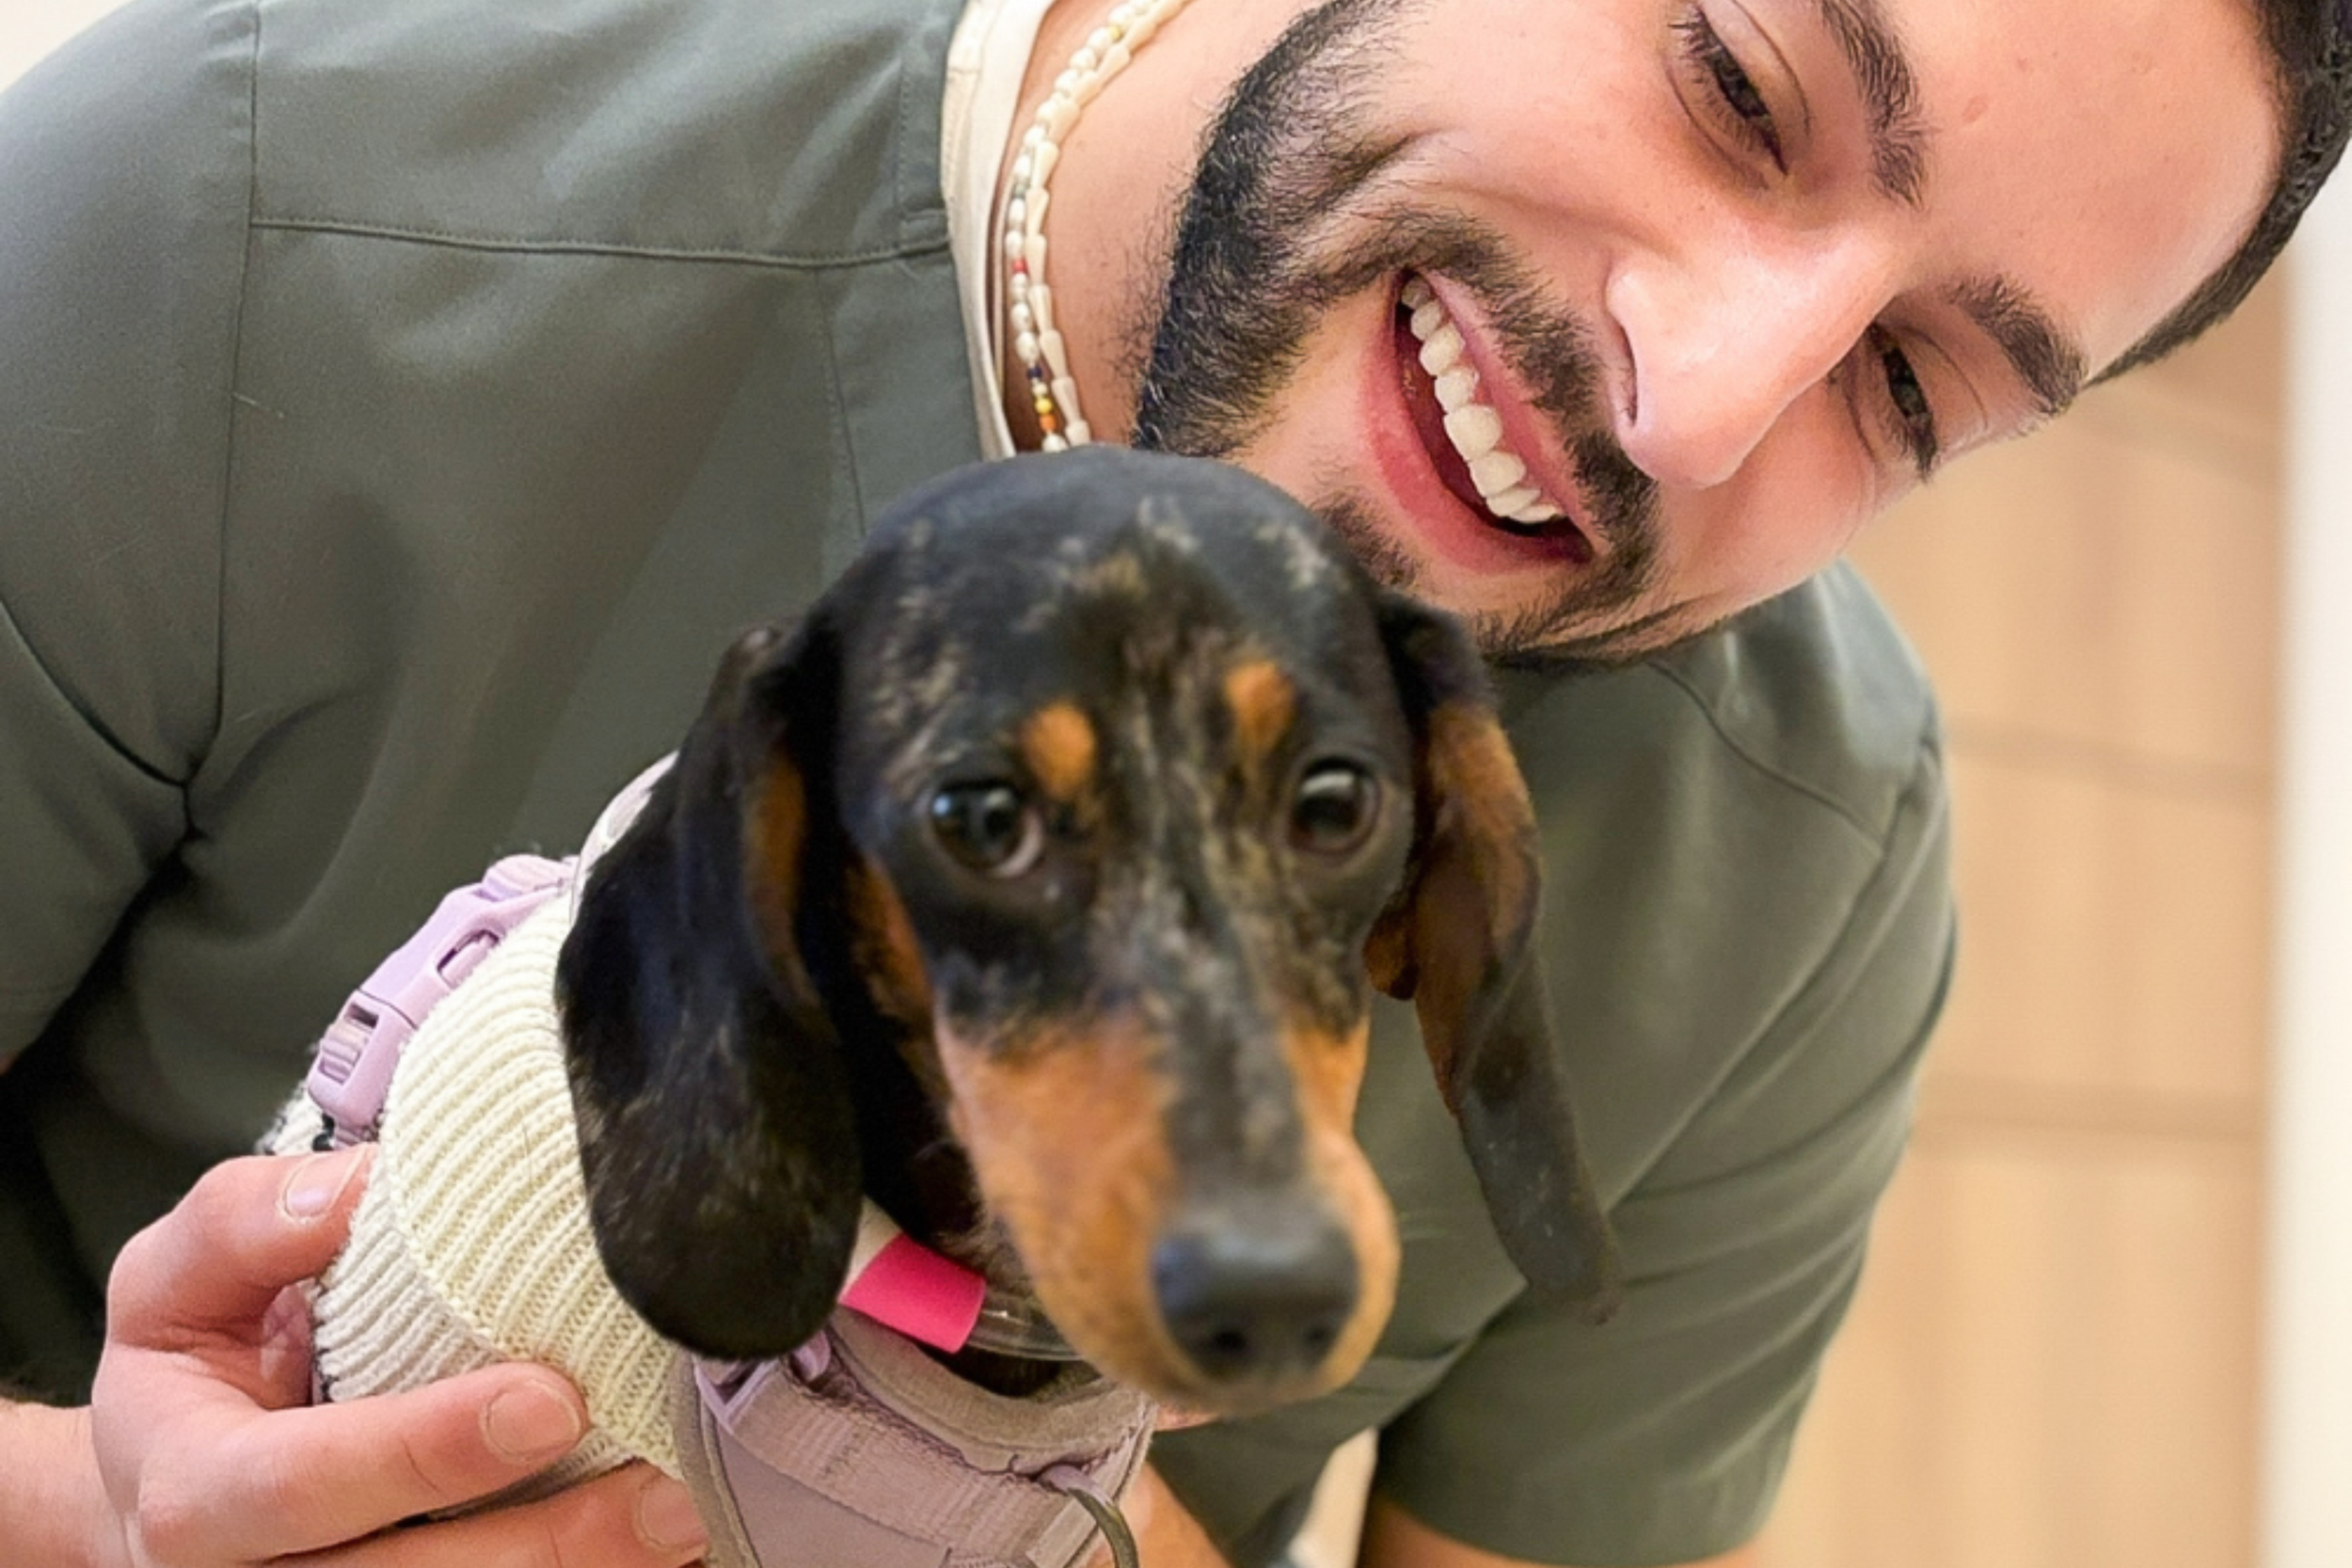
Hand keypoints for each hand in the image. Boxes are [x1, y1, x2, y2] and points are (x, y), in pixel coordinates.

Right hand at [78, 1147, 710, 1566]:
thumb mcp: (179, 1273)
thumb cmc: (195, 1356)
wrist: (168, 1462)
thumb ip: (247, 1222)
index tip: (550, 1400)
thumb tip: (361, 1191)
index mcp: (190, 1491)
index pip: (302, 1483)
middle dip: (540, 1543)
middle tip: (658, 1491)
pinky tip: (650, 1549)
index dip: (426, 1449)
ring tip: (679, 1520)